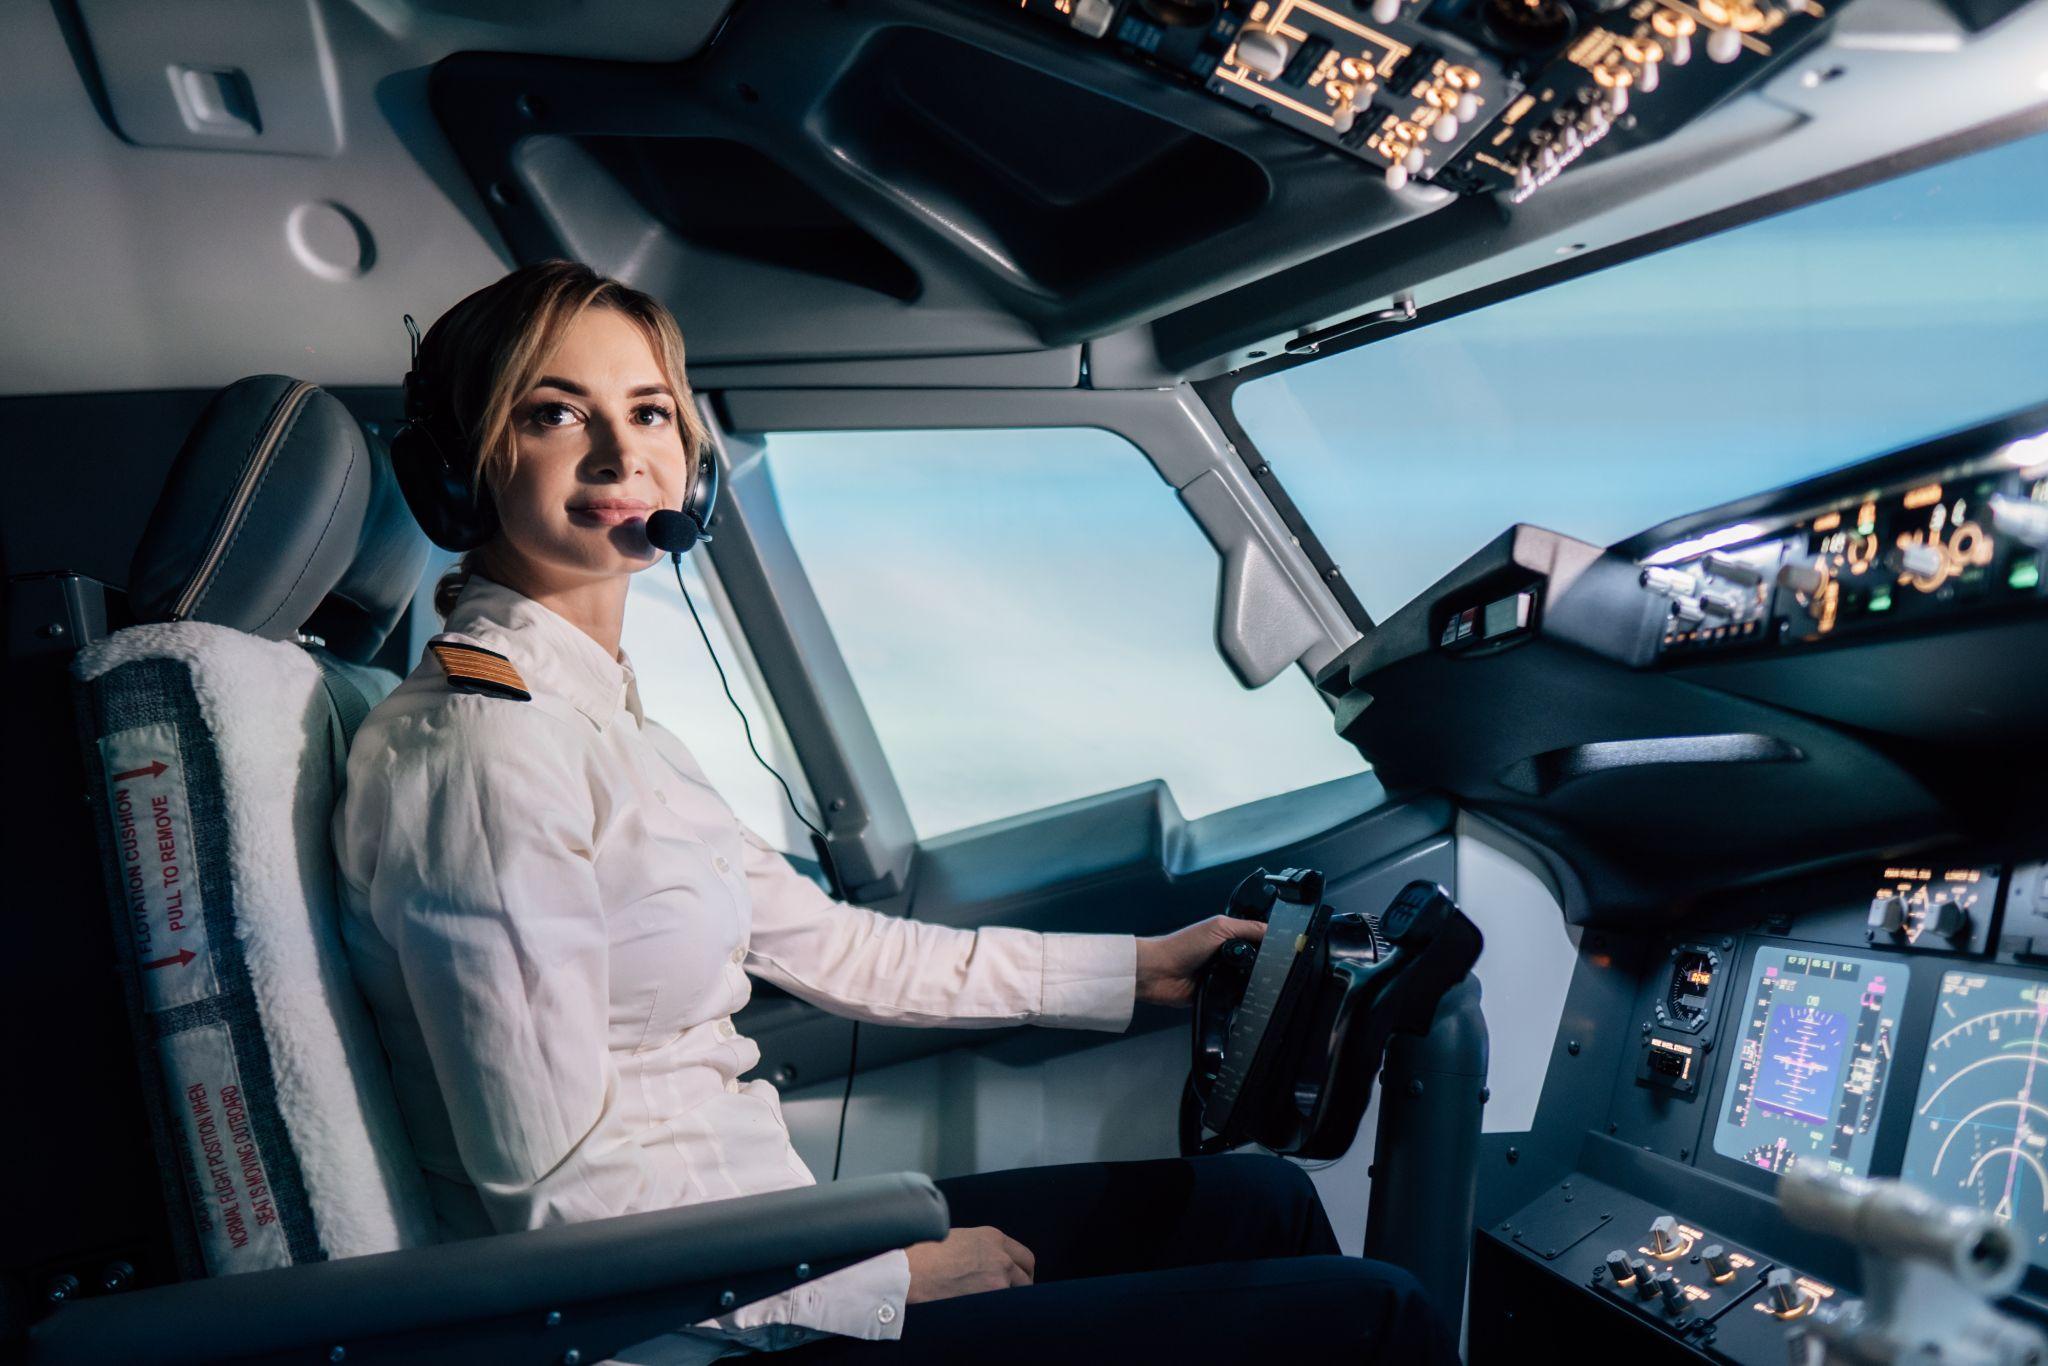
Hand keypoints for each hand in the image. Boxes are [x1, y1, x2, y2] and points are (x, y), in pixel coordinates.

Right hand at [904, 1226, 1034, 1303]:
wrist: (911, 1271)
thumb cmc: (926, 1253)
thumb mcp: (959, 1238)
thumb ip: (980, 1248)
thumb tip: (984, 1262)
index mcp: (993, 1237)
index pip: (1024, 1256)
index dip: (1021, 1270)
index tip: (1016, 1279)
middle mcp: (1001, 1256)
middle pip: (1026, 1275)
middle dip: (1022, 1286)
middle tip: (1011, 1296)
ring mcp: (998, 1278)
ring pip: (1018, 1294)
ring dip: (1009, 1300)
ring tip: (993, 1306)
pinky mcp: (990, 1298)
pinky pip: (1004, 1308)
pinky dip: (998, 1311)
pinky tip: (984, 1312)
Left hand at [1135, 915, 1266, 1006]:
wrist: (1159, 973)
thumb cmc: (1181, 945)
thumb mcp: (1219, 928)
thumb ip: (1247, 928)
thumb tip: (1273, 930)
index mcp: (1229, 936)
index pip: (1259, 939)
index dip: (1271, 944)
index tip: (1285, 949)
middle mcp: (1229, 956)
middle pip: (1258, 962)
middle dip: (1263, 964)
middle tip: (1269, 966)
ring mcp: (1224, 975)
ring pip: (1251, 981)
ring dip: (1251, 980)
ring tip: (1253, 978)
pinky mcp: (1220, 994)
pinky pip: (1238, 998)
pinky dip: (1241, 996)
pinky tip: (1242, 992)